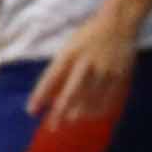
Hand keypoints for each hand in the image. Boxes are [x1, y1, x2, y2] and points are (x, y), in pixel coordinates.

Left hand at [33, 12, 139, 127]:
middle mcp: (86, 64)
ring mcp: (105, 71)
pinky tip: (92, 115)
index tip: (31, 111)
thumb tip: (49, 96)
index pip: (50, 79)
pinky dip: (99, 109)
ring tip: (70, 121)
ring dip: (79, 113)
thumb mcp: (68, 48)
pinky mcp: (120, 75)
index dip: (39, 96)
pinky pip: (109, 98)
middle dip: (60, 112)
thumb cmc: (87, 37)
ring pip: (90, 99)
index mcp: (69, 54)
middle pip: (70, 94)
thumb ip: (59, 70)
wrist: (118, 25)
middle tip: (52, 126)